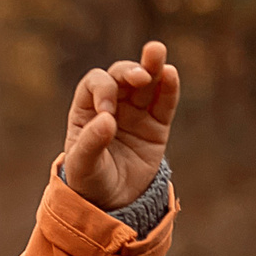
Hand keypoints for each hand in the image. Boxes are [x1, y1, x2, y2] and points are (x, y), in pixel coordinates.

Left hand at [62, 42, 178, 210]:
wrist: (113, 204)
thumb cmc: (90, 181)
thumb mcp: (83, 166)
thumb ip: (91, 144)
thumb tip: (106, 119)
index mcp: (86, 109)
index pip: (96, 84)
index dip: (103, 91)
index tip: (107, 115)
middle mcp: (112, 105)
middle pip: (121, 76)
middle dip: (129, 71)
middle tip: (139, 77)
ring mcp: (136, 113)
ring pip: (146, 83)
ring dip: (152, 66)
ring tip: (156, 51)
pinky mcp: (158, 126)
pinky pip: (165, 103)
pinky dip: (169, 88)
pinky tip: (171, 74)